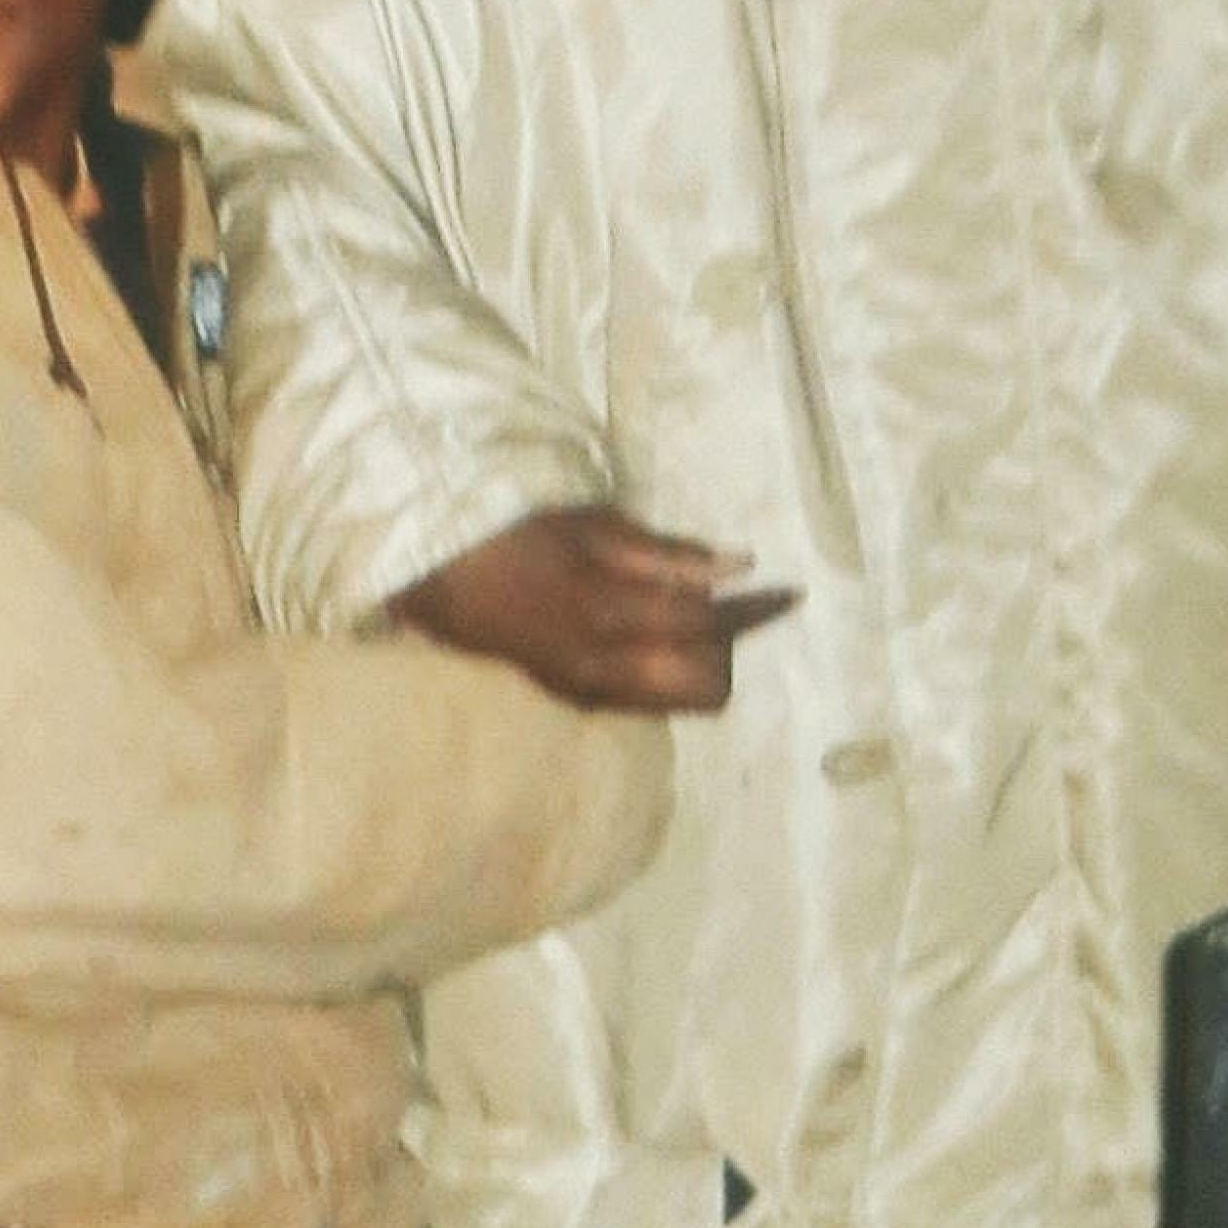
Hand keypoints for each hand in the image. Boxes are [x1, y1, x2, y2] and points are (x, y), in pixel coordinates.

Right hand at [392, 503, 794, 714]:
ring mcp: (591, 692)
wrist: (437, 582)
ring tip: (682, 619)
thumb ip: (663, 552)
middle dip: (728, 645)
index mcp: (610, 612)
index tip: (789, 592)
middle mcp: (607, 667)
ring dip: (700, 662)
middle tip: (721, 606)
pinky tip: (644, 635)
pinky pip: (647, 701)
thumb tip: (739, 566)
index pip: (708, 621)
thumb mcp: (587, 525)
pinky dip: (663, 672)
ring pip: (681, 700)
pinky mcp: (577, 702)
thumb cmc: (515, 536)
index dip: (755, 608)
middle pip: (708, 683)